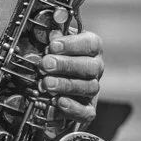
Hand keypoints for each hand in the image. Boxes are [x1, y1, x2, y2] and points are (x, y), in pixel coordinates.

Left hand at [39, 9, 102, 124]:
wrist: (53, 85)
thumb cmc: (54, 57)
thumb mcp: (51, 44)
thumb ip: (51, 37)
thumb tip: (52, 29)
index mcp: (90, 48)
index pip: (91, 44)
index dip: (73, 45)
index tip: (52, 46)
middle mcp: (95, 68)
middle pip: (90, 67)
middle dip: (66, 65)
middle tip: (45, 64)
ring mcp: (92, 88)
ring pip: (88, 87)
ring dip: (66, 85)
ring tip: (46, 83)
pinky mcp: (87, 108)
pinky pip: (86, 111)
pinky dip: (73, 107)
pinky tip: (58, 101)